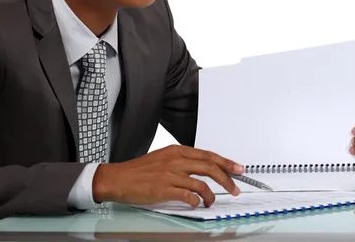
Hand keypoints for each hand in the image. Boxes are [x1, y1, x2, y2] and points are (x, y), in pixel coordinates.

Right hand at [92, 145, 242, 207]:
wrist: (117, 178)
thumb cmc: (139, 170)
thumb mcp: (163, 158)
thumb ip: (182, 161)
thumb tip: (202, 169)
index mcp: (177, 151)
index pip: (208, 155)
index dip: (226, 162)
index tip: (237, 169)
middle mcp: (176, 160)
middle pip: (210, 167)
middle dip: (227, 178)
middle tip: (235, 187)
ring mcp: (171, 175)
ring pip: (202, 183)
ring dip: (211, 195)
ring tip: (211, 201)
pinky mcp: (164, 189)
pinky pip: (189, 195)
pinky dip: (196, 200)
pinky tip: (196, 203)